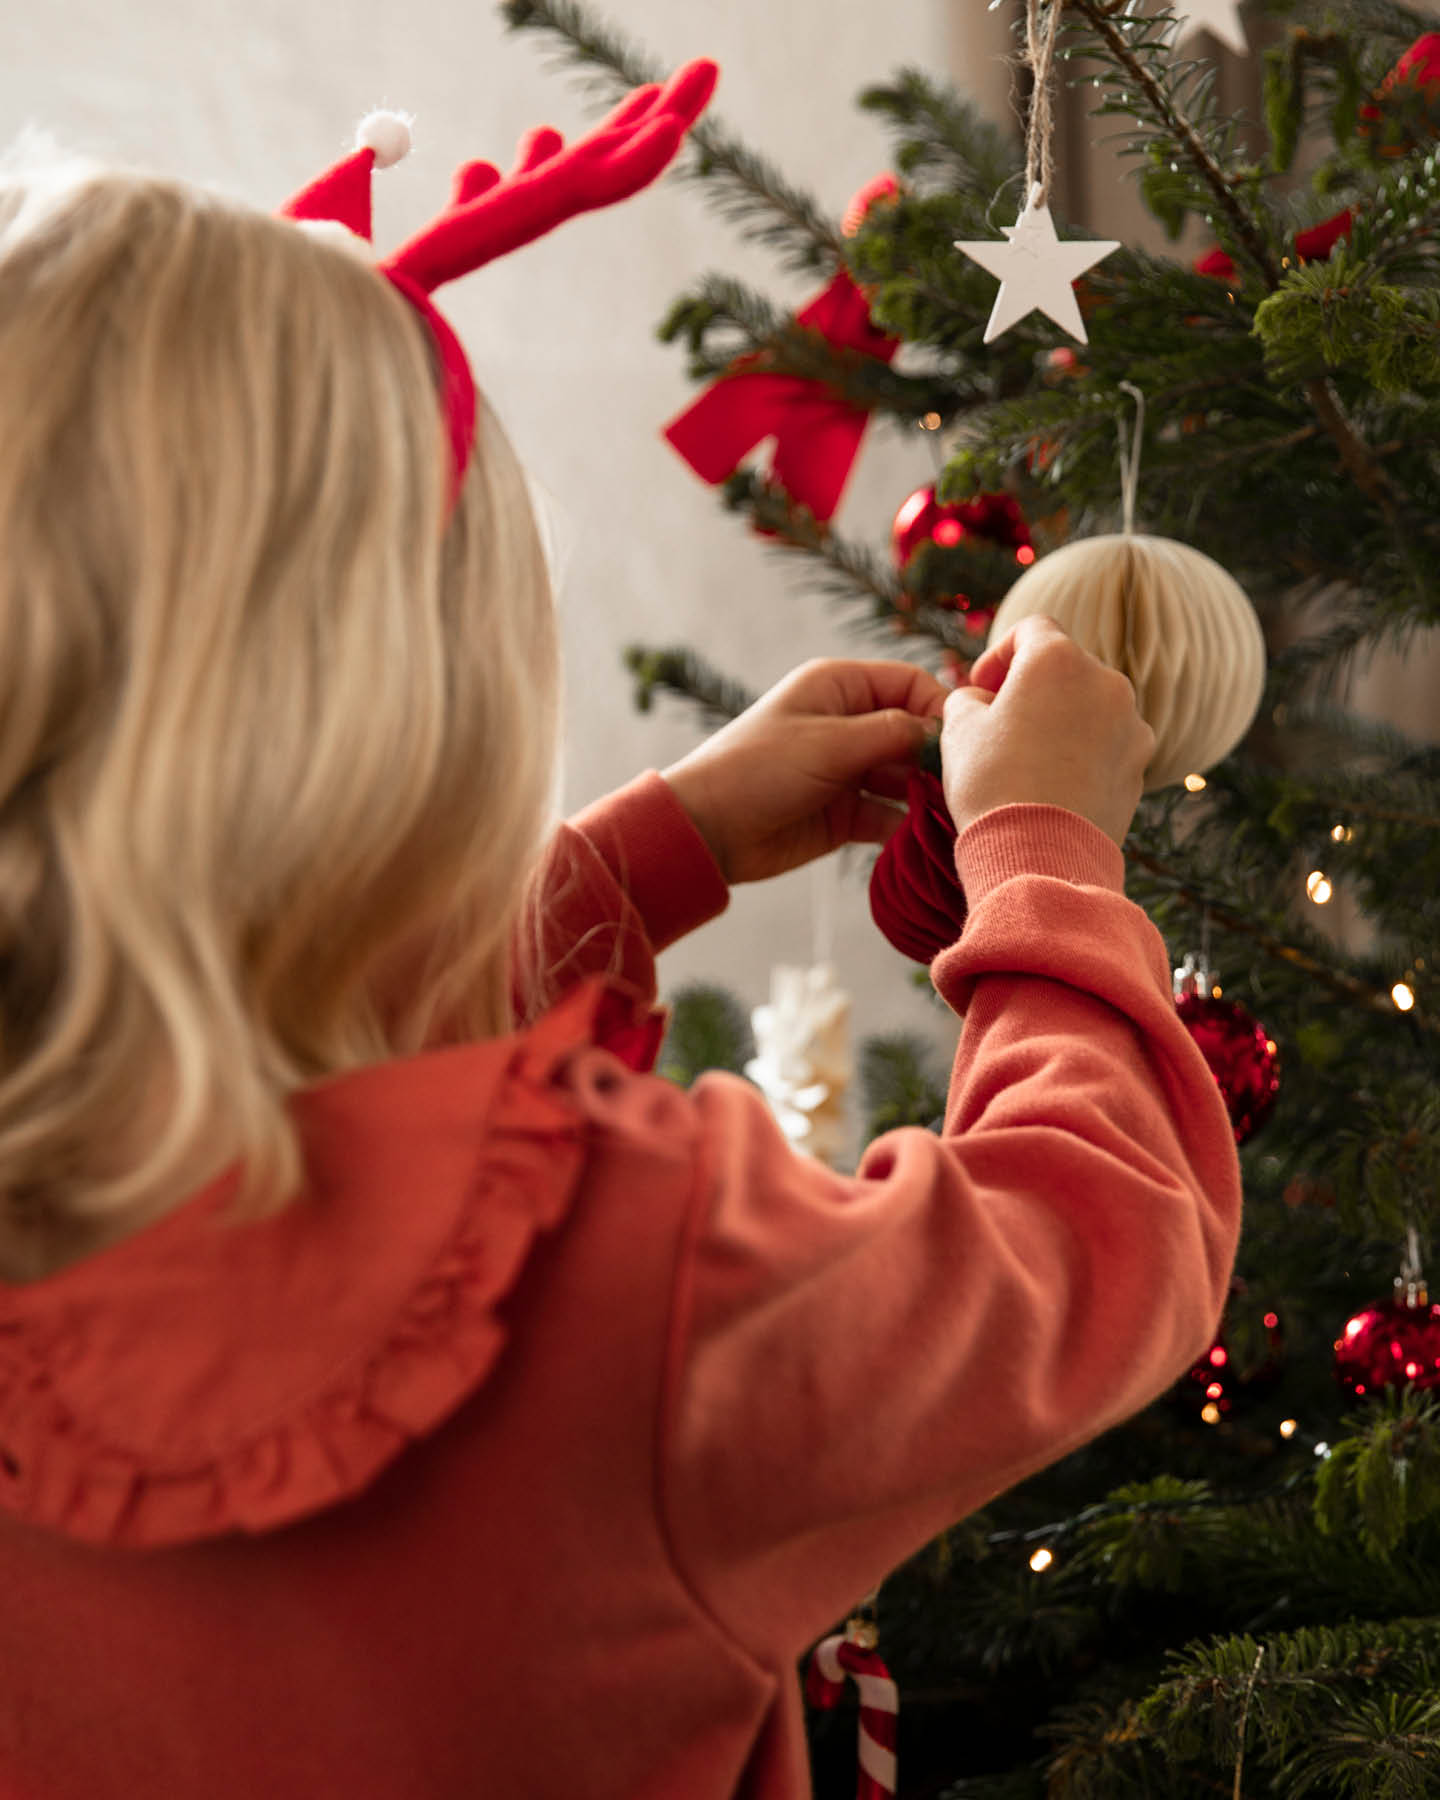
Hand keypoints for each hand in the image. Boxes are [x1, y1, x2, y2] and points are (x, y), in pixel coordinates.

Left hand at [662, 659, 948, 883]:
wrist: (707, 829)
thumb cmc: (758, 769)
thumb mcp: (829, 743)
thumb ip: (890, 734)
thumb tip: (941, 730)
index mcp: (839, 688)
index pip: (910, 685)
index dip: (940, 709)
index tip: (965, 742)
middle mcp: (847, 724)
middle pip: (913, 732)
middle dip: (938, 757)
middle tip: (964, 785)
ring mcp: (847, 770)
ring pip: (904, 776)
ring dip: (926, 794)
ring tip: (953, 813)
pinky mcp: (843, 814)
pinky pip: (888, 814)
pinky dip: (907, 824)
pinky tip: (927, 836)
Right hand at [941, 615, 1153, 846]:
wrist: (1040, 857)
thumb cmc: (993, 785)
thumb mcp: (957, 730)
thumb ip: (967, 698)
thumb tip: (981, 700)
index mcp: (1058, 660)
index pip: (1032, 629)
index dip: (1000, 653)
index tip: (982, 687)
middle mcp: (1106, 682)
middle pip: (1065, 669)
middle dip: (1032, 690)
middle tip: (1000, 725)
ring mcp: (1131, 726)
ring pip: (1090, 707)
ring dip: (1061, 721)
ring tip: (1029, 760)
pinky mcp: (1141, 766)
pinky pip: (1108, 745)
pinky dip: (1083, 753)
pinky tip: (1054, 785)